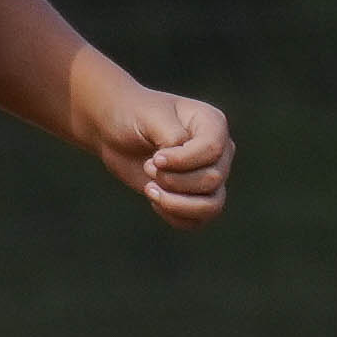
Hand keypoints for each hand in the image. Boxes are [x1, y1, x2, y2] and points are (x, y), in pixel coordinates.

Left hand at [91, 85, 232, 227]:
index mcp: (213, 123)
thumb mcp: (150, 117)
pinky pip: (197, 220)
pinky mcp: (196, 197)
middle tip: (148, 167)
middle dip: (174, 180)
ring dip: (176, 203)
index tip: (155, 159)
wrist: (116, 131)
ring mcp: (210, 176)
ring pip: (212, 206)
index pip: (213, 149)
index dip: (183, 160)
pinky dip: (174, 216)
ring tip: (149, 190)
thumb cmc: (134, 115)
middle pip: (213, 179)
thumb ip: (172, 136)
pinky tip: (153, 199)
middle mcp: (219, 152)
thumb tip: (183, 161)